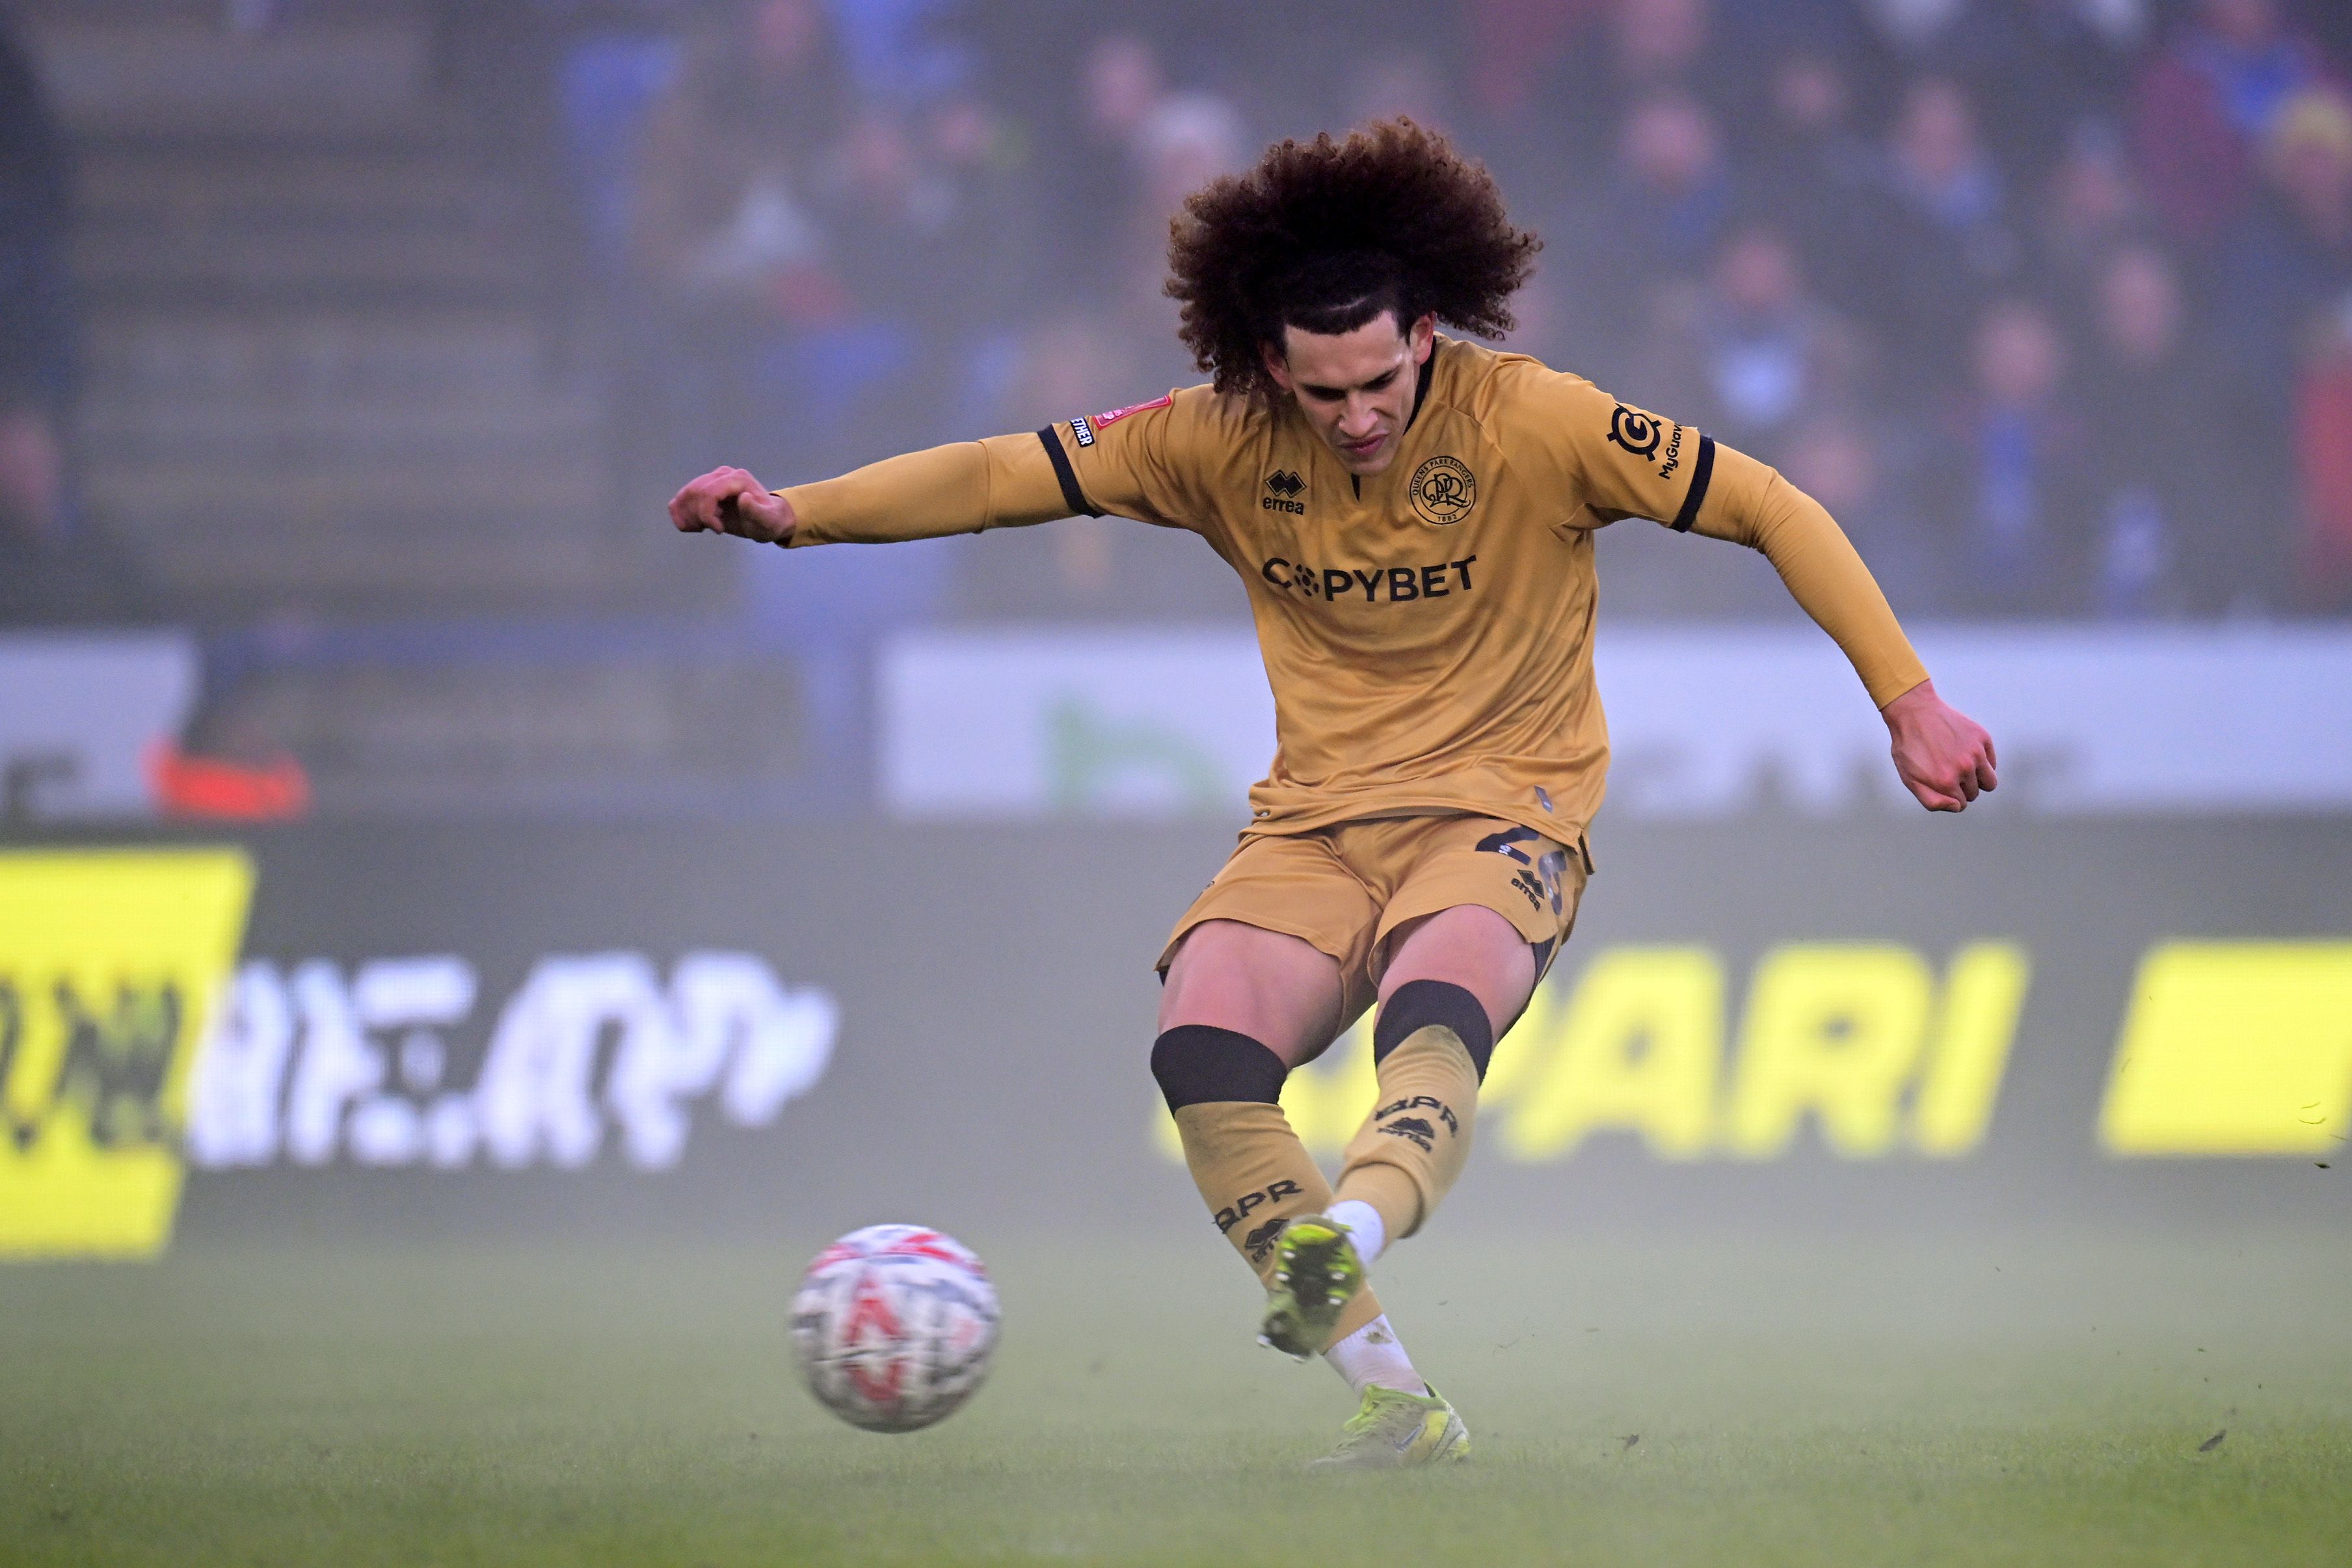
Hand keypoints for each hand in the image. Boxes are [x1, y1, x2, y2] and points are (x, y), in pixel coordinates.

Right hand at [668, 466, 795, 543]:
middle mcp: (723, 474)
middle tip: (708, 530)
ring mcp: (712, 478)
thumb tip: (744, 497)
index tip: (719, 530)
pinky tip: (693, 525)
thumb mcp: (768, 521)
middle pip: (694, 492)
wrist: (768, 519)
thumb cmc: (769, 521)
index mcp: (738, 479)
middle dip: (697, 516)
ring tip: (701, 528)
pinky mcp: (705, 487)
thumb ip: (757, 511)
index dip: (706, 514)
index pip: (709, 492)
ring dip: (687, 515)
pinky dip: (680, 512)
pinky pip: (683, 496)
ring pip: (686, 494)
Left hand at [1883, 679, 1996, 812]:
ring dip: (1977, 779)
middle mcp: (1964, 768)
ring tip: (1960, 767)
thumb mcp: (1909, 779)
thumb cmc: (1909, 748)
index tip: (1940, 783)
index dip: (1950, 796)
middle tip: (1946, 771)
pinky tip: (1965, 752)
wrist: (1914, 712)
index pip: (1961, 804)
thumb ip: (1932, 801)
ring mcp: (1976, 752)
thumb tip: (1958, 807)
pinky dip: (1983, 763)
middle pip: (1975, 793)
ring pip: (1990, 781)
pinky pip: (1992, 763)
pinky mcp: (1983, 738)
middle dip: (1963, 787)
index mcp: (1946, 782)